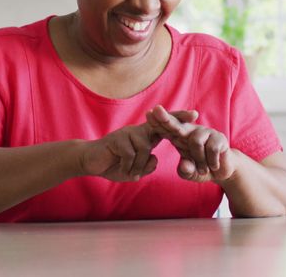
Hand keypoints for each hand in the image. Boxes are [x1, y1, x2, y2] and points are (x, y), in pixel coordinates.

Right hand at [79, 110, 196, 182]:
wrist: (89, 162)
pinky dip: (128, 167)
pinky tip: (120, 167)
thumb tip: (154, 159)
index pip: (165, 128)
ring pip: (145, 150)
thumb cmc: (113, 164)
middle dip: (178, 119)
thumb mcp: (134, 170)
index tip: (196, 116)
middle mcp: (138, 131)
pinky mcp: (117, 139)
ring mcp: (128, 133)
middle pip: (161, 124)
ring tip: (129, 171)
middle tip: (195, 114)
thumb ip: (146, 166)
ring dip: (138, 166)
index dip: (179, 122)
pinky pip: (131, 155)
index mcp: (145, 137)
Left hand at [146, 105, 236, 183]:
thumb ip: (186, 170)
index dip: (158, 122)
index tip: (148, 114)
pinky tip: (214, 165)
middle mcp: (191, 132)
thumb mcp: (191, 173)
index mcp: (180, 138)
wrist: (224, 170)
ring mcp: (206, 132)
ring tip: (204, 169)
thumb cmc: (202, 169)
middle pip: (177, 124)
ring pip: (195, 141)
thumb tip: (184, 165)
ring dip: (199, 160)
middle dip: (166, 118)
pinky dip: (211, 161)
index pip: (167, 129)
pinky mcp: (219, 137)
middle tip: (157, 110)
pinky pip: (211, 148)